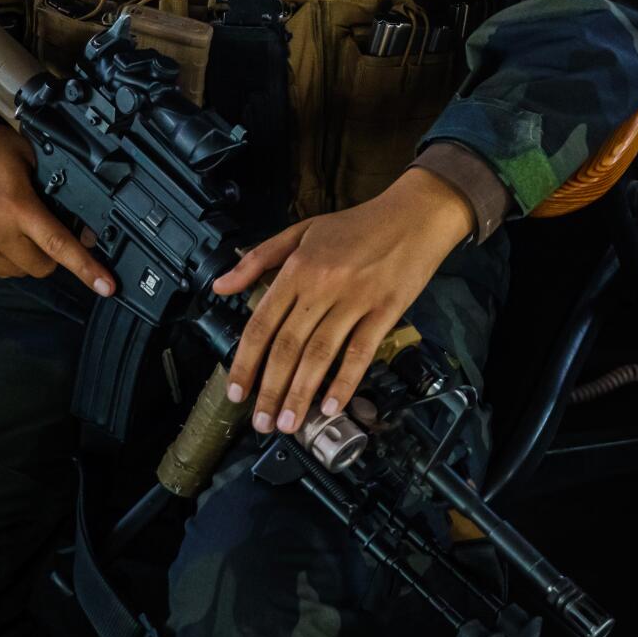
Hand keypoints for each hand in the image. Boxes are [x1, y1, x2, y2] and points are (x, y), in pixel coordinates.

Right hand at [0, 88, 115, 294]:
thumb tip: (77, 220)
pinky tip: (3, 234)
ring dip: (29, 258)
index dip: (86, 268)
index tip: (106, 285)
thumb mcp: (28, 156)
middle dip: (55, 257)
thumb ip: (52, 188)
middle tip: (53, 233)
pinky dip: (6, 259)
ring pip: (17, 271)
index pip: (59, 245)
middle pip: (41, 267)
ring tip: (22, 229)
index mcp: (15, 205)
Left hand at [212, 168, 474, 433]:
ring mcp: (356, 299)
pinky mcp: (386, 310)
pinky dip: (345, 381)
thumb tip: (220, 286)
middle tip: (261, 422)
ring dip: (301, 394)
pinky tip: (332, 405)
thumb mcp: (302, 230)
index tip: (237, 391)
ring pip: (320, 354)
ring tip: (289, 424)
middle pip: (288, 346)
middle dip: (271, 390)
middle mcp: (323, 285)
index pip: (262, 323)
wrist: (417, 212)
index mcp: (299, 268)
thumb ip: (258, 258)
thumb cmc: (360, 223)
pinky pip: (361, 351)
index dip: (246, 362)